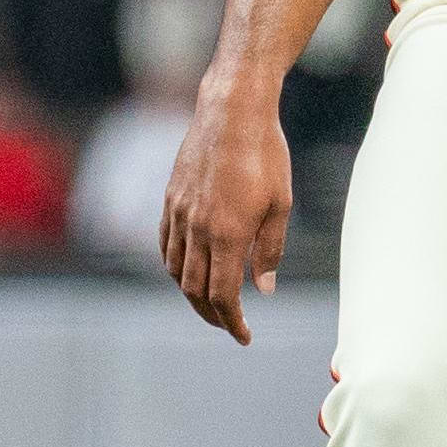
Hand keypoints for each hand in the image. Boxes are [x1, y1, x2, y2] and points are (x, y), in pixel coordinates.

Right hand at [159, 94, 292, 342]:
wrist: (232, 110)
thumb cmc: (266, 154)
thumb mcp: (281, 204)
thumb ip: (269, 250)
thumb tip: (264, 289)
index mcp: (227, 234)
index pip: (223, 296)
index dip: (232, 322)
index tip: (244, 336)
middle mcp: (198, 228)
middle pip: (195, 290)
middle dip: (212, 315)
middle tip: (229, 325)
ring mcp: (179, 213)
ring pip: (176, 270)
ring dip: (191, 294)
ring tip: (209, 303)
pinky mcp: (170, 198)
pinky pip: (165, 244)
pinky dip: (174, 266)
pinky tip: (187, 270)